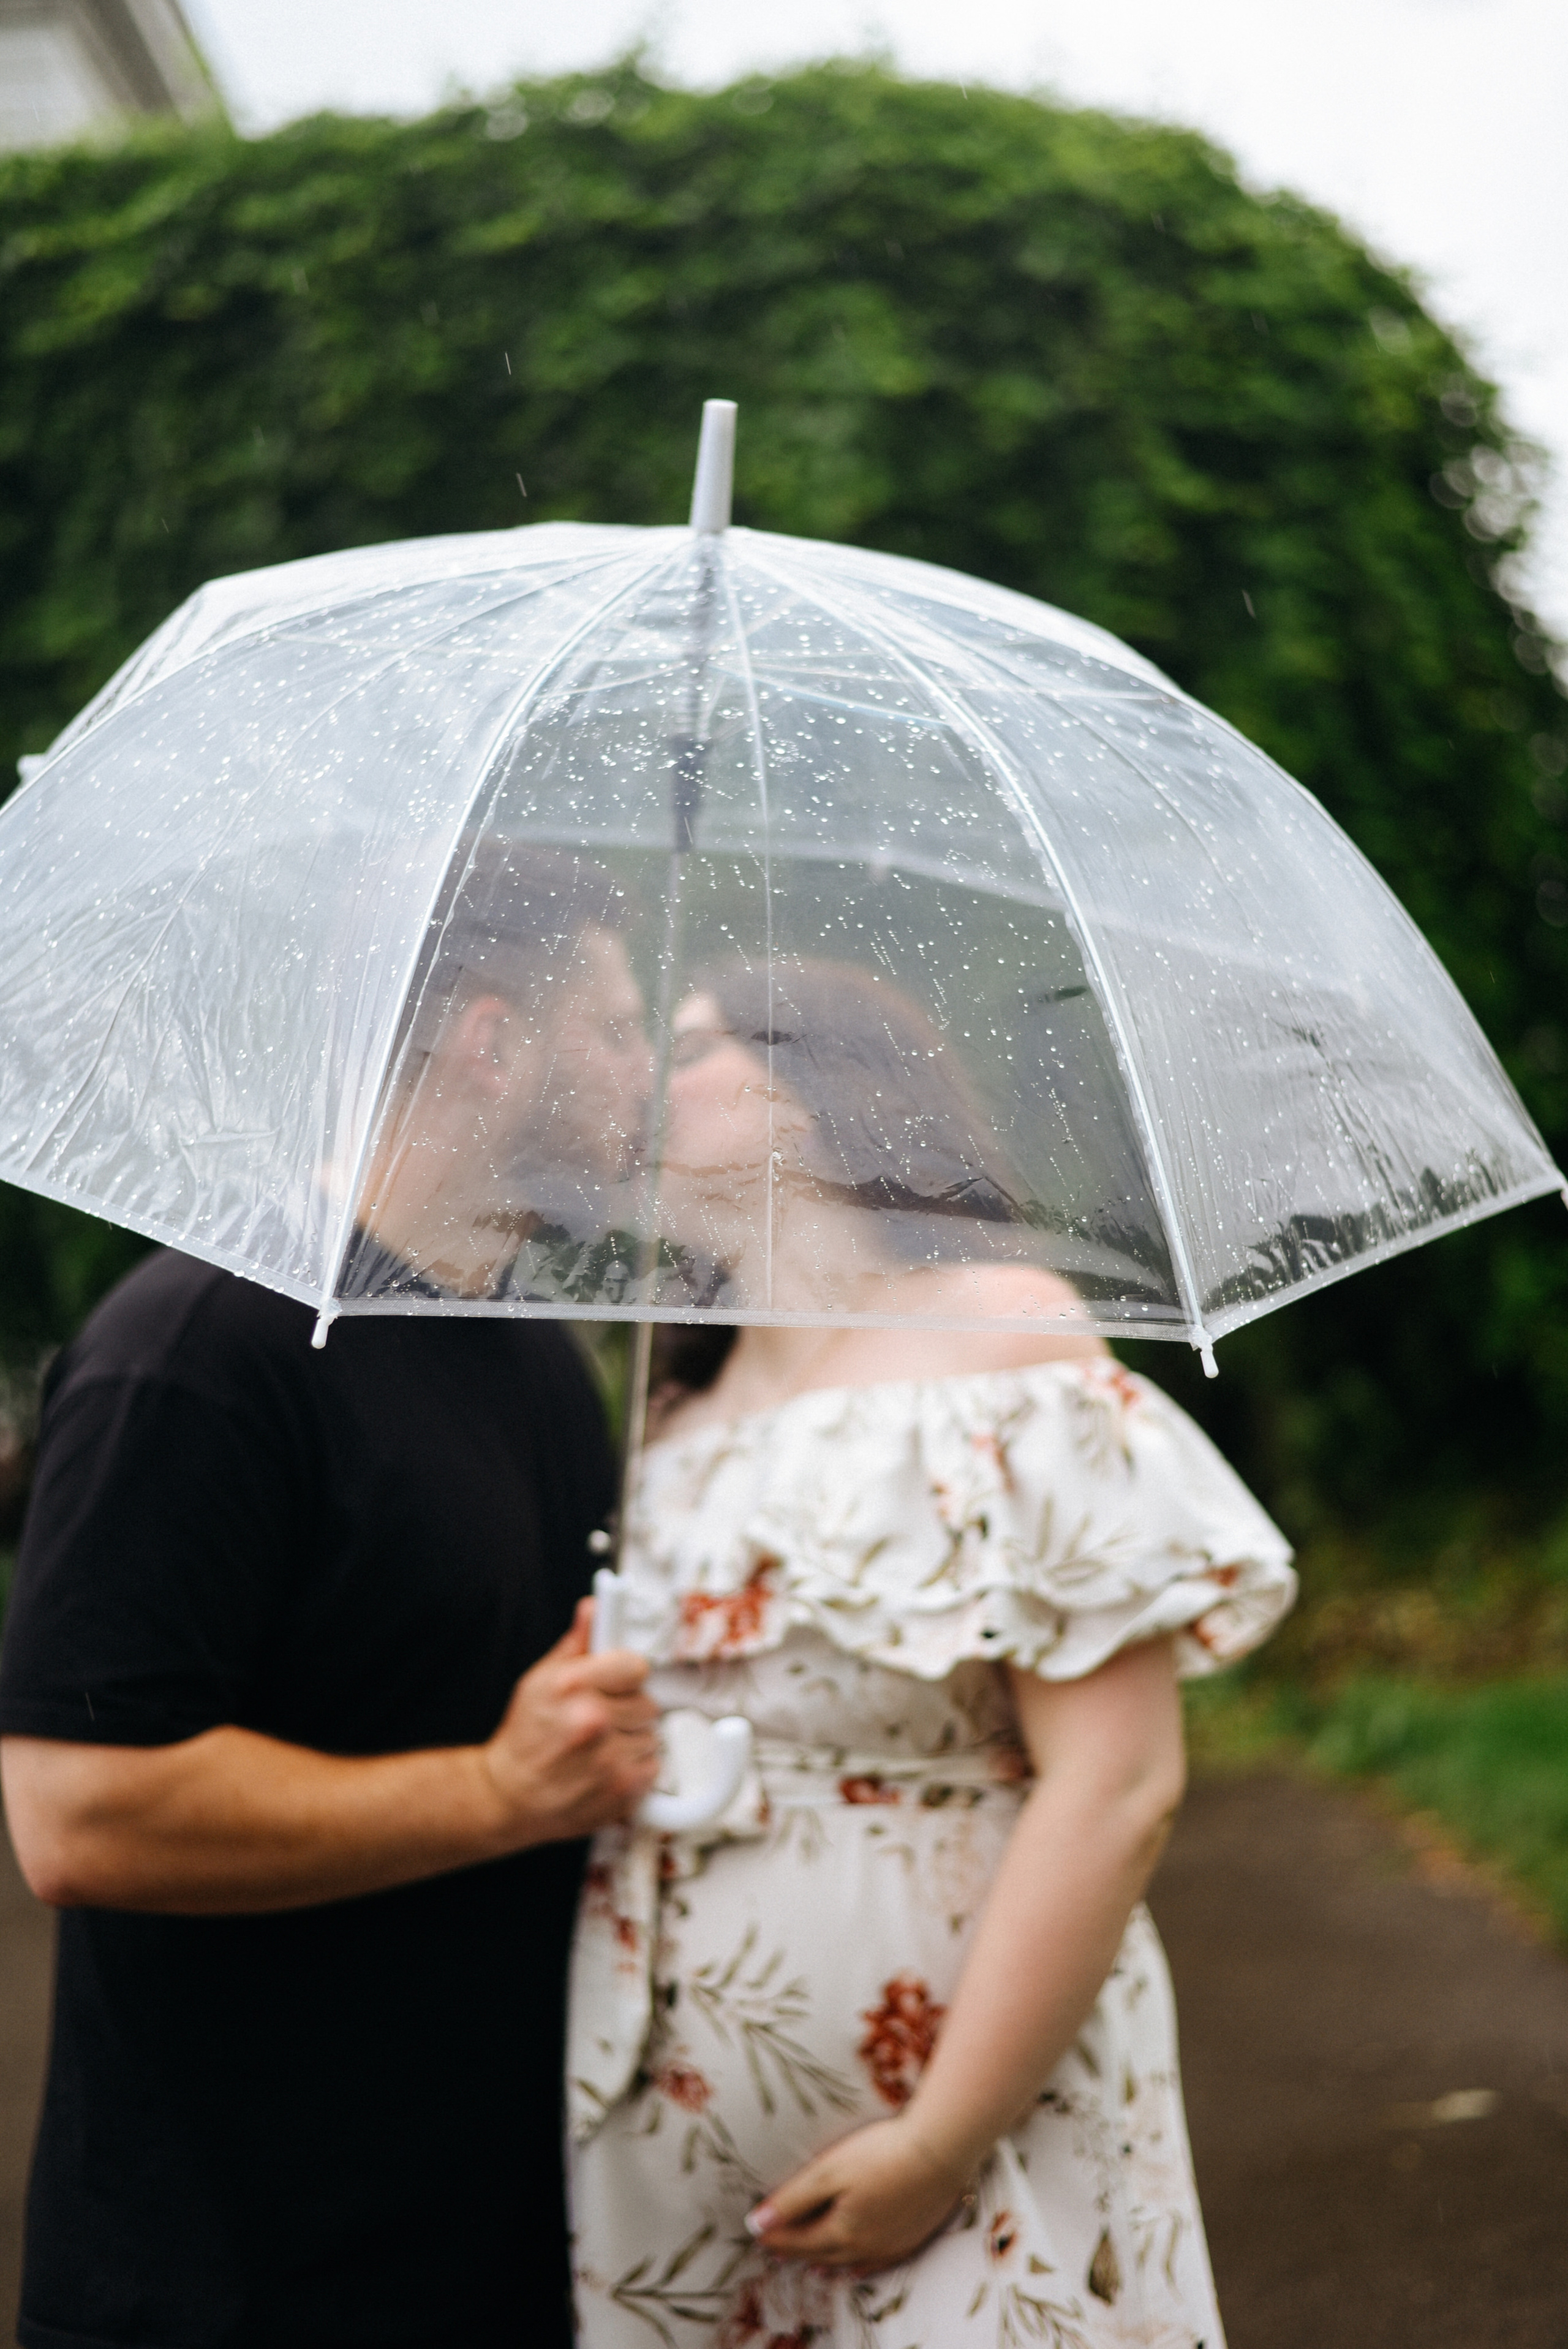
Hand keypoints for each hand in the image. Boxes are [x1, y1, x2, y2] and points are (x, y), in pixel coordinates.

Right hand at [480, 1600, 659, 1846]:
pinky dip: (635, 1769)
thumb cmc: (525, 1736)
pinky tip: (606, 1769)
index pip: (636, 1666)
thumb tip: (595, 1606)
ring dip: (632, 1741)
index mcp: (573, 1685)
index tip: (615, 1685)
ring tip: (600, 1748)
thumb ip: (577, 1643)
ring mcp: (609, 1757)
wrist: (507, 1797)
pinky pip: (653, 1766)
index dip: (625, 1676)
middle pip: (648, 1702)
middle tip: (599, 1722)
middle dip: (628, 1710)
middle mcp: (592, 1718)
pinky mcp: (622, 1788)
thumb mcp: (540, 1680)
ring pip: (652, 1735)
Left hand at [745, 2115, 969, 2273]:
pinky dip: (861, 2268)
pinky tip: (858, 2268)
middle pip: (821, 2252)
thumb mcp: (829, 2171)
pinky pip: (878, 2263)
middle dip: (795, 2251)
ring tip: (810, 2267)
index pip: (799, 2240)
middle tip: (774, 2251)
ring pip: (849, 2262)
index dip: (775, 2236)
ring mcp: (890, 2245)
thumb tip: (756, 2224)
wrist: (940, 2153)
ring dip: (826, 2263)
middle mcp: (865, 2246)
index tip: (755, 2233)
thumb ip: (792, 2200)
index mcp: (842, 2231)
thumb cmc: (882, 2155)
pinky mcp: (911, 2238)